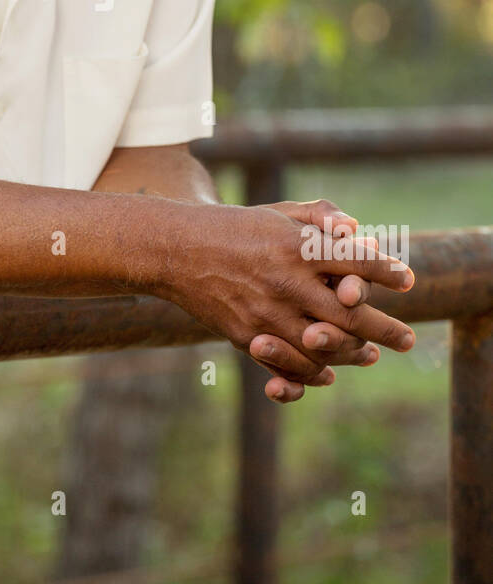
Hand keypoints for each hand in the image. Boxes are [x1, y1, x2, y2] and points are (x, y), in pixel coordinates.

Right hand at [251, 199, 394, 403]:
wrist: (176, 250)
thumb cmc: (235, 227)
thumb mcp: (279, 211)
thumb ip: (320, 216)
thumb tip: (358, 232)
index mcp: (296, 246)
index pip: (356, 261)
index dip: (386, 272)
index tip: (407, 281)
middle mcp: (286, 281)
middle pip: (350, 313)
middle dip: (385, 329)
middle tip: (407, 340)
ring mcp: (266, 313)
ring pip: (324, 346)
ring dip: (353, 354)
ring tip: (372, 355)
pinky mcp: (247, 336)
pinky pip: (289, 363)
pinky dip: (314, 372)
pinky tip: (329, 371)